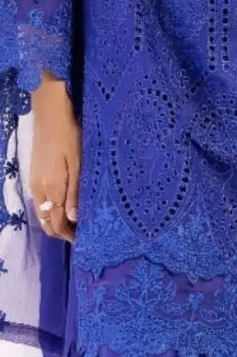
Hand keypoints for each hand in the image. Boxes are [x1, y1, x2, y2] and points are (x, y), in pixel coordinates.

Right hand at [30, 73, 79, 242]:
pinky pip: (40, 201)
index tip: (83, 241)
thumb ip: (75, 192)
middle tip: (80, 235)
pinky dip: (50, 210)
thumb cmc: (70, 136)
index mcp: (51, 188)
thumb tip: (72, 218)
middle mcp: (38, 188)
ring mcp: (34, 181)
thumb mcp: (79, 164)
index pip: (56, 222)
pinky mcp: (34, 174)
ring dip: (55, 221)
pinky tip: (64, 206)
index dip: (68, 235)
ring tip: (75, 223)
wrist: (50, 114)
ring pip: (41, 212)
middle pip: (46, 221)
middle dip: (61, 231)